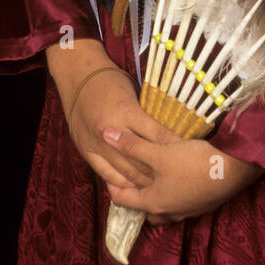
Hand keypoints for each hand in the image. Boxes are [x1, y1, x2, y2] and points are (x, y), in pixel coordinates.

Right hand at [65, 69, 182, 188]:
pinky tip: (133, 187)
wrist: (78, 77)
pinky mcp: (87, 151)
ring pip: (124, 171)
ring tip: (157, 187)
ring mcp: (97, 143)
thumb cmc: (110, 81)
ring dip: (142, 181)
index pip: (156, 135)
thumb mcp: (133, 93)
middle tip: (175, 179)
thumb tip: (168, 133)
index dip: (173, 147)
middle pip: (141, 159)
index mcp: (126, 112)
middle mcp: (112, 131)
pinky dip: (121, 183)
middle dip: (159, 172)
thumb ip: (146, 115)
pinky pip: (106, 174)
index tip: (186, 155)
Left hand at [103, 129, 262, 224]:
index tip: (107, 171)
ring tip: (154, 178)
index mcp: (153, 202)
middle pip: (144, 208)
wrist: (234, 170)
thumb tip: (104, 134)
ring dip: (157, 195)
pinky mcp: (204, 204)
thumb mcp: (159, 152)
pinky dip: (175, 192)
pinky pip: (181, 202)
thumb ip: (131, 145)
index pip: (124, 199)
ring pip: (165, 207)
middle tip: (130, 177)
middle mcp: (169, 211)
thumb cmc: (193, 162)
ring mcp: (188, 210)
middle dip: (135, 194)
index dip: (112, 185)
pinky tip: (179, 177)